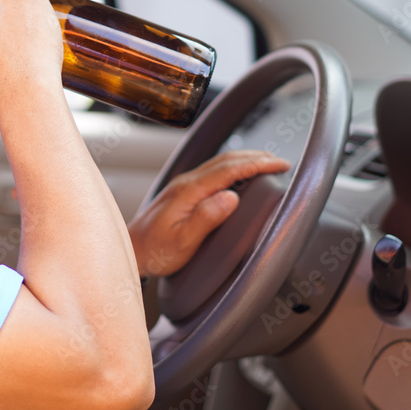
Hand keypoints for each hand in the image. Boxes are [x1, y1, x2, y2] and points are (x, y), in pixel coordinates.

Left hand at [129, 150, 289, 277]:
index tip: (279, 165)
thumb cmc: (155, 251)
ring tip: (266, 163)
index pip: (228, 170)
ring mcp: (182, 186)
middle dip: (255, 158)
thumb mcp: (183, 241)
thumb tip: (232, 197)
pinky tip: (239, 175)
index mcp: (188, 191)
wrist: (130, 250)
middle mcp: (185, 183)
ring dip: (244, 160)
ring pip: (218, 164)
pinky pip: (212, 172)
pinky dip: (232, 168)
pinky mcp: (182, 192)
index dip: (257, 165)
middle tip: (280, 162)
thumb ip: (207, 217)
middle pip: (225, 160)